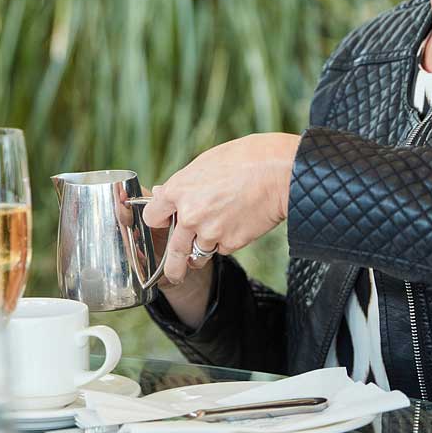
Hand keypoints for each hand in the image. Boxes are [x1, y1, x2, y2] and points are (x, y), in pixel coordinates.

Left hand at [142, 132, 299, 285]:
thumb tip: (162, 192)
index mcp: (178, 190)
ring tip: (215, 238)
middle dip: (173, 266)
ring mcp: (210, 232)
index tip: (164, 222)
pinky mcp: (231, 243)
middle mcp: (189, 215)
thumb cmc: (245, 159)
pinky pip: (223, 249)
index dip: (159, 220)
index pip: (152, 217)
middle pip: (173, 252)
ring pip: (199, 254)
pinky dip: (228, 242)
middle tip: (174, 273)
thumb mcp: (205, 162)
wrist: (280, 172)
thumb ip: (183, 183)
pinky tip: (239, 224)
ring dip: (204, 250)